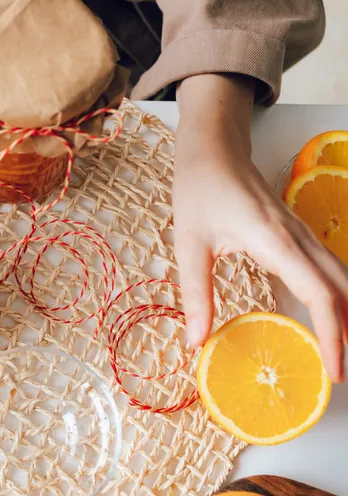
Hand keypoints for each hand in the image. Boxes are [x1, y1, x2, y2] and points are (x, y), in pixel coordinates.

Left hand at [174, 74, 346, 382]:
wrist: (213, 148)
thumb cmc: (200, 189)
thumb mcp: (190, 243)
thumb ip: (196, 293)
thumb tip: (198, 341)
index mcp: (276, 243)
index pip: (321, 295)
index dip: (333, 335)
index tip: (333, 370)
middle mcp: (299, 239)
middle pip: (344, 289)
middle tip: (339, 372)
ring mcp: (302, 234)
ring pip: (341, 277)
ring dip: (347, 313)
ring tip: (338, 352)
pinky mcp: (296, 233)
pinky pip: (327, 268)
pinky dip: (336, 295)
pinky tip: (327, 315)